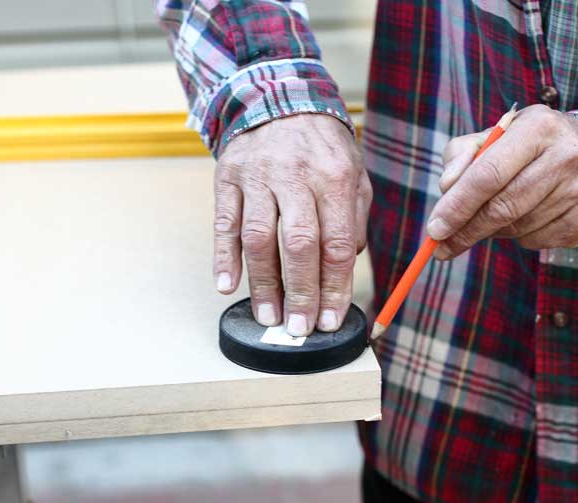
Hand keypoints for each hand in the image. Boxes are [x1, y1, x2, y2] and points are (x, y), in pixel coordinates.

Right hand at [213, 114, 370, 335]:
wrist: (278, 98)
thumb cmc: (321, 147)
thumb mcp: (353, 174)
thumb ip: (354, 219)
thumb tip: (344, 266)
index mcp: (333, 178)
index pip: (336, 244)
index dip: (334, 288)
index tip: (330, 320)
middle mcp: (295, 176)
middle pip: (298, 245)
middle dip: (300, 293)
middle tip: (298, 329)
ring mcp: (257, 177)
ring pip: (258, 239)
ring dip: (262, 284)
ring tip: (268, 317)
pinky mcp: (228, 178)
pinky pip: (224, 223)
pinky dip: (223, 257)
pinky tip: (227, 285)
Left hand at [427, 105, 577, 257]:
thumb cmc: (530, 146)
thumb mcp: (498, 136)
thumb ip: (463, 155)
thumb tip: (446, 188)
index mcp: (539, 128)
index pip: (489, 174)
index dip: (458, 204)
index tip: (434, 228)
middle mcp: (566, 157)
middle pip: (502, 207)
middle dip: (465, 230)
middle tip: (442, 246)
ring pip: (516, 228)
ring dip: (492, 230)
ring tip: (494, 214)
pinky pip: (535, 241)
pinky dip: (518, 236)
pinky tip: (526, 216)